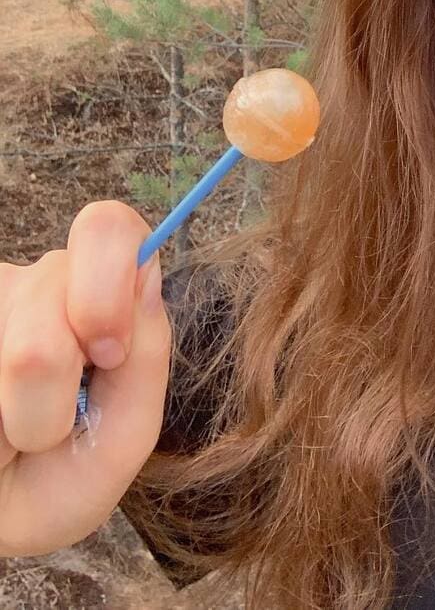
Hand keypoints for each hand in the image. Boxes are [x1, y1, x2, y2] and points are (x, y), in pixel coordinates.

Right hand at [0, 200, 171, 555]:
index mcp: (101, 296)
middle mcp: (38, 285)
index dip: (111, 279)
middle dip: (57, 366)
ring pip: (14, 335)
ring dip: (21, 407)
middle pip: (51, 280)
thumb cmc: (64, 480)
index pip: (110, 228)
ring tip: (19, 433)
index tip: (109, 354)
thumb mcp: (124, 435)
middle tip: (53, 421)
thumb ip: (146, 358)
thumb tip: (147, 274)